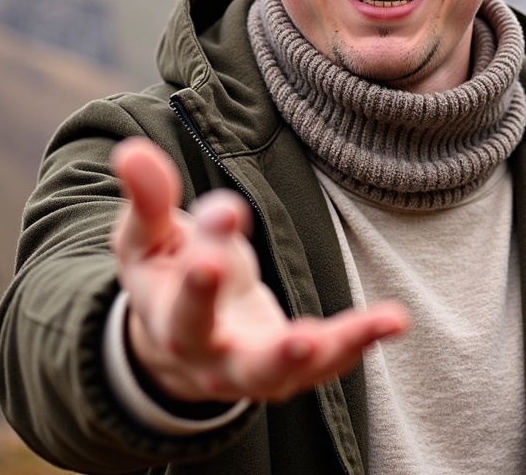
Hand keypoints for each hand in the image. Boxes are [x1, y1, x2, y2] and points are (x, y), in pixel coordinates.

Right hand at [110, 138, 409, 403]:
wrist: (176, 334)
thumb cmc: (165, 271)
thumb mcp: (146, 236)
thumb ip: (147, 198)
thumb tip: (131, 151)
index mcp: (169, 319)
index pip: (185, 299)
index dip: (205, 254)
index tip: (228, 211)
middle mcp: (208, 356)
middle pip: (238, 360)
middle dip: (270, 350)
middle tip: (303, 339)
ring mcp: (251, 369)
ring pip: (291, 373)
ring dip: (335, 351)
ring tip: (379, 323)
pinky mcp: (288, 368)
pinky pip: (326, 362)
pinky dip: (359, 342)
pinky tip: (393, 319)